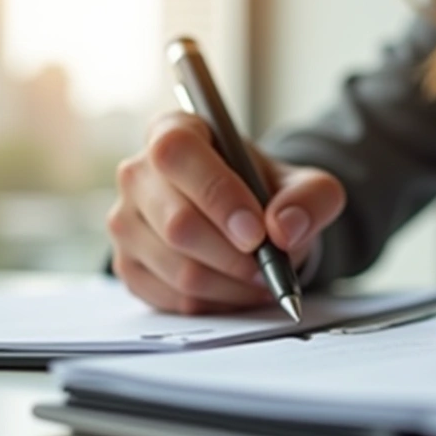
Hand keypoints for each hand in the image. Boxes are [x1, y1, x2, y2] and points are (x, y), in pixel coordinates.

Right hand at [108, 111, 344, 313]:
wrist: (248, 220)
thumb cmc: (264, 192)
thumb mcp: (304, 185)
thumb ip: (310, 198)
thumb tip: (285, 227)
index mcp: (174, 131)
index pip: (177, 154)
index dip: (217, 194)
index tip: (257, 231)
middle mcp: (138, 173)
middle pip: (176, 224)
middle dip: (233, 256)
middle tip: (267, 266)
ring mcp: (126, 222)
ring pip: (178, 270)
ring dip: (231, 285)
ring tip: (260, 278)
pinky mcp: (128, 266)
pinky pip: (172, 299)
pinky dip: (216, 303)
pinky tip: (236, 289)